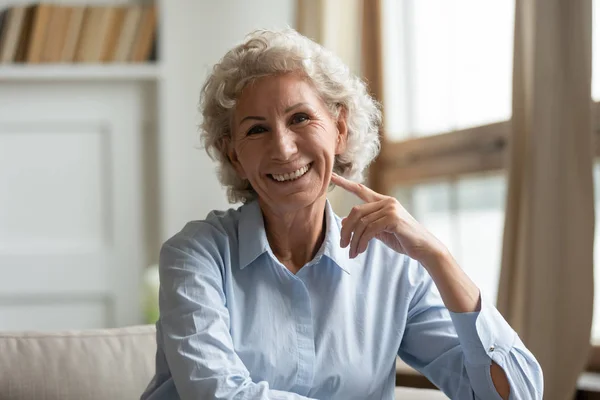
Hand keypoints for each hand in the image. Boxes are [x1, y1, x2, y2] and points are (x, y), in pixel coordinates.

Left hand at [331, 173, 447, 264]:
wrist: (424, 249)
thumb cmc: (403, 239)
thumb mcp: (380, 231)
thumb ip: (364, 224)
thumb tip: (344, 221)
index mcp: (383, 202)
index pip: (361, 190)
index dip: (345, 183)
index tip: (332, 176)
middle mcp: (387, 201)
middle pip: (356, 211)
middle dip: (346, 230)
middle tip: (342, 245)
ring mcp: (391, 209)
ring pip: (361, 223)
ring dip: (354, 240)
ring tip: (352, 253)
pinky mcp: (393, 218)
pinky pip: (369, 230)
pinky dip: (362, 242)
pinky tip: (361, 250)